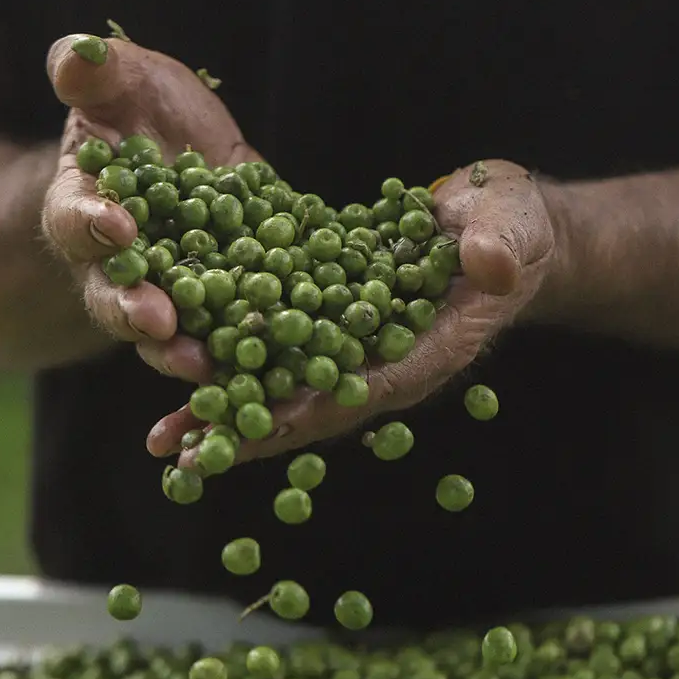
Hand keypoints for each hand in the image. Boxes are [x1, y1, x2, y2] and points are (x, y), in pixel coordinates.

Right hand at [41, 33, 258, 351]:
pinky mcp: (222, 294)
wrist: (182, 140)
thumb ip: (96, 73)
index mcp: (83, 202)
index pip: (76, 218)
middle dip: (131, 310)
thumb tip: (78, 56)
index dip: (92, 224)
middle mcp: (116, 259)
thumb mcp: (126, 78)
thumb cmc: (140, 106)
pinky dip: (240, 348)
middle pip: (113, 295)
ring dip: (179, 349)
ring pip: (164, 330)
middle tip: (156, 321)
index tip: (117, 225)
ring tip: (200, 362)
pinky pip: (224, 330)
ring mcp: (168, 285)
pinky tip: (266, 363)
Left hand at [146, 159, 555, 465]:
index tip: (260, 425)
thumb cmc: (514, 226)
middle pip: (313, 406)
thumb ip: (501, 248)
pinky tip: (179, 364)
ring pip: (287, 386)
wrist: (500, 223)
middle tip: (185, 455)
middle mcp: (386, 361)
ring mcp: (357, 346)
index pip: (367, 386)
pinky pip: (279, 346)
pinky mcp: (333, 319)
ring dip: (229, 409)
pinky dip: (232, 359)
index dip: (314, 406)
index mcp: (431, 348)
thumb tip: (488, 265)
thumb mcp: (514, 227)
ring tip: (164, 438)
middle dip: (251, 430)